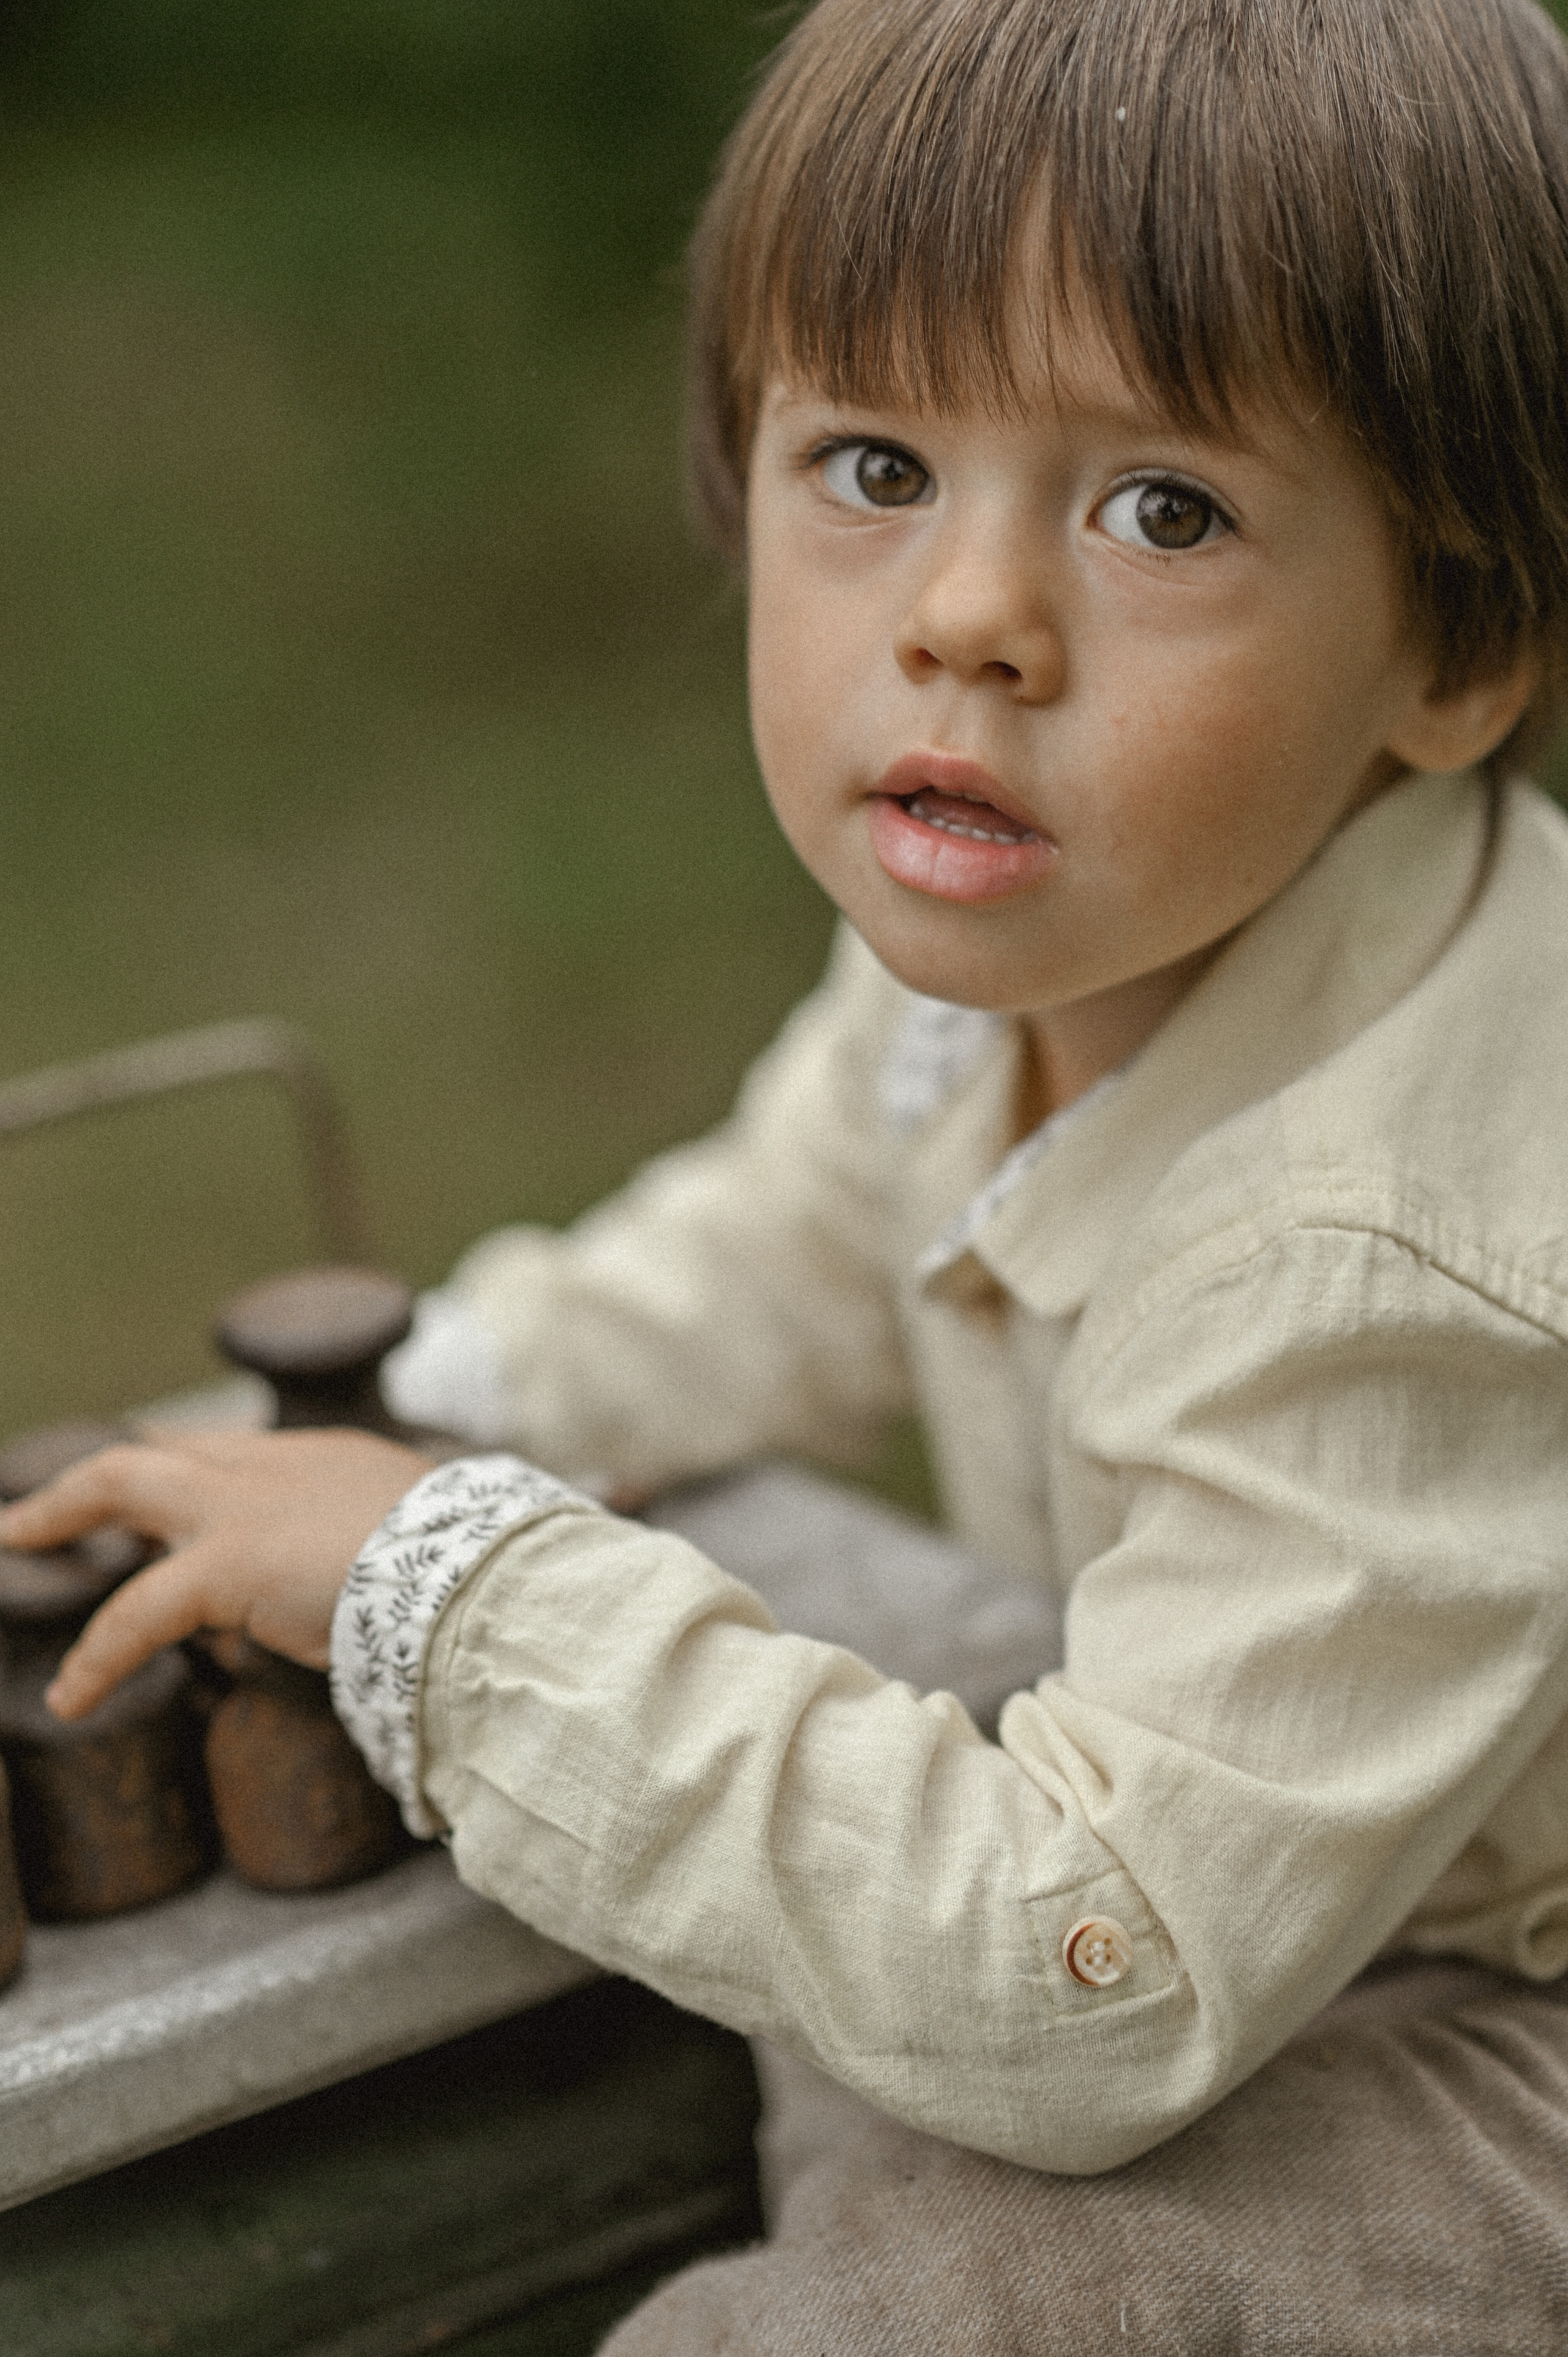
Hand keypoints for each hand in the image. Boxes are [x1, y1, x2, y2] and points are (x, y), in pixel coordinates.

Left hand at [0, 1429, 433, 1720]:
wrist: (475, 1571)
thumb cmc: (470, 1568)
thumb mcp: (418, 1544)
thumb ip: (379, 1557)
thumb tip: (373, 1610)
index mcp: (318, 1463)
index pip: (224, 1455)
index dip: (179, 1472)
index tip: (153, 1490)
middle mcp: (270, 1468)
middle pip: (155, 1453)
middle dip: (89, 1481)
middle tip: (35, 1514)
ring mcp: (241, 1508)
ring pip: (120, 1485)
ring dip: (56, 1517)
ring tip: (14, 1544)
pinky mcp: (225, 1565)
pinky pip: (134, 1612)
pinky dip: (97, 1655)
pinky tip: (71, 1696)